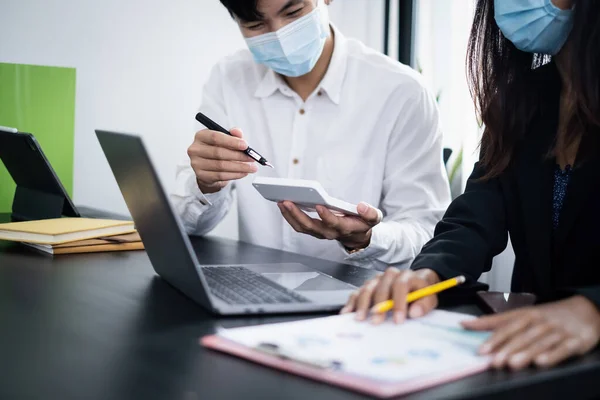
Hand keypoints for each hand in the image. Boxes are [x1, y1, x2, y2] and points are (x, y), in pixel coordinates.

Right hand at [187, 128, 257, 193]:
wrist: (208, 167)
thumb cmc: (218, 149)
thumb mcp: (225, 140)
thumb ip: (233, 135)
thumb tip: (238, 132)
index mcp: (201, 136)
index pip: (215, 137)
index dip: (232, 141)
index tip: (245, 145)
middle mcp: (195, 149)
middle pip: (219, 152)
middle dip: (238, 156)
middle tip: (252, 158)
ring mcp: (196, 163)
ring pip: (221, 166)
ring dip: (239, 167)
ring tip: (251, 167)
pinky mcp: (201, 175)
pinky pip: (220, 176)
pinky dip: (235, 174)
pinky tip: (243, 173)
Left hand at [277, 201, 380, 249]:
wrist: (357, 237)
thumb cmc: (363, 224)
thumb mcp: (373, 219)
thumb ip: (370, 213)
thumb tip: (361, 206)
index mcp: (344, 228)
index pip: (334, 223)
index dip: (326, 216)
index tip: (319, 205)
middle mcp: (329, 233)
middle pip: (311, 226)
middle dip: (297, 214)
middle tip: (286, 201)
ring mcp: (319, 233)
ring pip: (301, 227)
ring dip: (289, 215)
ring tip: (281, 201)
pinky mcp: (313, 230)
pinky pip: (298, 226)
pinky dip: (289, 216)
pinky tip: (283, 204)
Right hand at [341, 268, 440, 322]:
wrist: (415, 282)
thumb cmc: (421, 293)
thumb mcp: (430, 297)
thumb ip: (425, 304)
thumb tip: (414, 312)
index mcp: (407, 276)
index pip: (400, 286)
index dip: (399, 303)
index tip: (398, 321)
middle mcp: (390, 275)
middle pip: (381, 287)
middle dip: (378, 305)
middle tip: (376, 321)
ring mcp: (377, 279)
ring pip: (367, 288)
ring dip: (362, 304)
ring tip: (360, 318)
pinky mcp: (368, 285)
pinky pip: (357, 291)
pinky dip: (352, 302)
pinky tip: (347, 312)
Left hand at [462, 296, 599, 369]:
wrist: (585, 309)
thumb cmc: (547, 315)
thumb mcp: (521, 314)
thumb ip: (494, 321)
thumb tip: (466, 324)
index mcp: (526, 314)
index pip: (506, 326)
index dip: (493, 338)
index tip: (481, 350)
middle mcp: (540, 322)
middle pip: (522, 336)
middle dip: (507, 349)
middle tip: (495, 361)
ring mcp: (557, 331)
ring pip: (539, 343)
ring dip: (525, 353)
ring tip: (513, 364)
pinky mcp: (575, 341)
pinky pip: (563, 349)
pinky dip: (553, 355)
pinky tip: (542, 362)